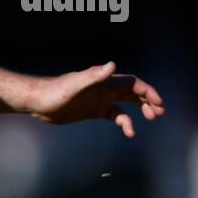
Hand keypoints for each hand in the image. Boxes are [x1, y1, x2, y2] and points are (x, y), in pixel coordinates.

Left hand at [26, 62, 165, 137]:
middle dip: (148, 100)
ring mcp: (99, 99)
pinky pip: (114, 115)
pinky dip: (124, 122)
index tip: (158, 103)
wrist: (37, 102)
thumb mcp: (75, 85)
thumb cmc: (54, 92)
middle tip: (159, 113)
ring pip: (126, 103)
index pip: (133, 83)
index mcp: (104, 81)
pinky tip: (129, 132)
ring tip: (151, 119)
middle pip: (133, 92)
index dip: (147, 91)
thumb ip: (94, 76)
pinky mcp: (93, 111)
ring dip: (140, 109)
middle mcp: (104, 89)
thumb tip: (112, 65)